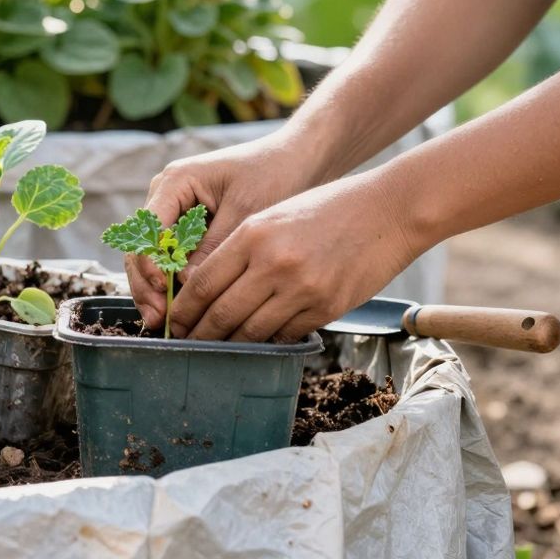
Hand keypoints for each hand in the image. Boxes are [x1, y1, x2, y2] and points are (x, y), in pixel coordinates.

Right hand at [128, 132, 322, 331]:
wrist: (296, 160)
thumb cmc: (274, 176)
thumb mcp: (246, 211)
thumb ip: (214, 246)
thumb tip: (186, 285)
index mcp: (176, 182)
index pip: (149, 227)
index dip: (150, 262)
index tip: (164, 290)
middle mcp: (166, 197)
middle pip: (141, 245)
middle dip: (145, 283)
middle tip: (158, 318)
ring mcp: (173, 213)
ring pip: (150, 257)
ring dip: (153, 289)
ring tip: (162, 321)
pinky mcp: (187, 229)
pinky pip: (170, 260)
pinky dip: (171, 284)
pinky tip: (177, 310)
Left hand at [169, 171, 422, 342]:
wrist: (388, 210)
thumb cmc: (325, 209)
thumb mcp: (273, 217)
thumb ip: (240, 251)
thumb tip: (207, 291)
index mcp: (252, 234)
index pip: (203, 283)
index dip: (183, 309)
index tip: (172, 322)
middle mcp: (273, 263)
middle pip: (221, 314)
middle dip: (199, 335)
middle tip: (185, 345)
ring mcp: (302, 289)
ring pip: (251, 332)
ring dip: (231, 345)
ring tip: (216, 350)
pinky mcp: (327, 307)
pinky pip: (286, 334)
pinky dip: (269, 340)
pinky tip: (259, 342)